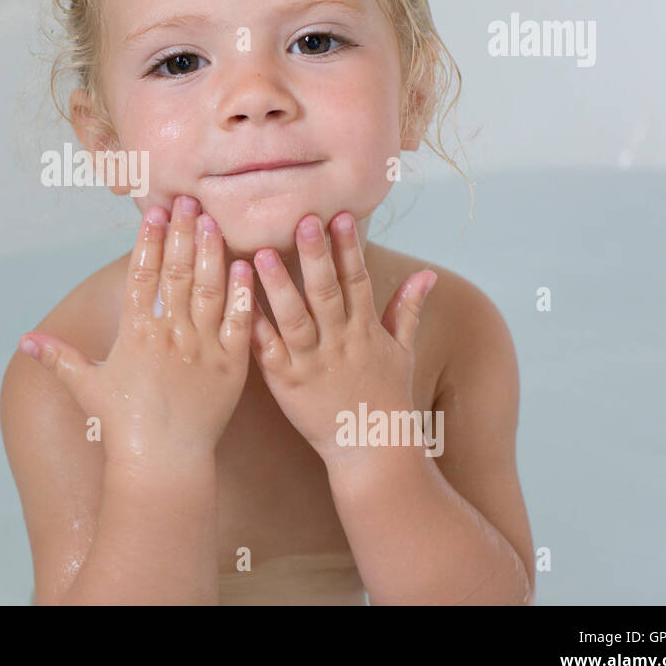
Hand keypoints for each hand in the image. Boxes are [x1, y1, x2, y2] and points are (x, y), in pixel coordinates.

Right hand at [19, 195, 253, 473]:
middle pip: (177, 271)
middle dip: (182, 232)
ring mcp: (204, 348)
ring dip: (211, 251)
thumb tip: (23, 340)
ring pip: (209, 288)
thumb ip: (59, 357)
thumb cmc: (123, 425)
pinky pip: (239, 320)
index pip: (142, 275)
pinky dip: (243, 291)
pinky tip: (245, 264)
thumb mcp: (86, 386)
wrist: (164, 462)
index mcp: (136, 334)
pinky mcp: (232, 365)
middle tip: (188, 200)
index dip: (148, 241)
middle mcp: (171, 335)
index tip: (154, 212)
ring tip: (212, 220)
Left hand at [249, 210, 436, 466]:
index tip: (340, 215)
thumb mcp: (402, 351)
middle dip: (315, 255)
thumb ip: (408, 309)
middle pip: (326, 292)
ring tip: (260, 254)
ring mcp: (311, 362)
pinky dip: (254, 325)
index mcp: (365, 330)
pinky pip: (267, 350)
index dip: (349, 248)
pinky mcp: (286, 382)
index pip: (358, 280)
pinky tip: (237, 301)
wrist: (372, 451)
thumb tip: (429, 273)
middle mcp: (339, 342)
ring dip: (277, 285)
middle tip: (303, 220)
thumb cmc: (386, 398)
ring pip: (293, 318)